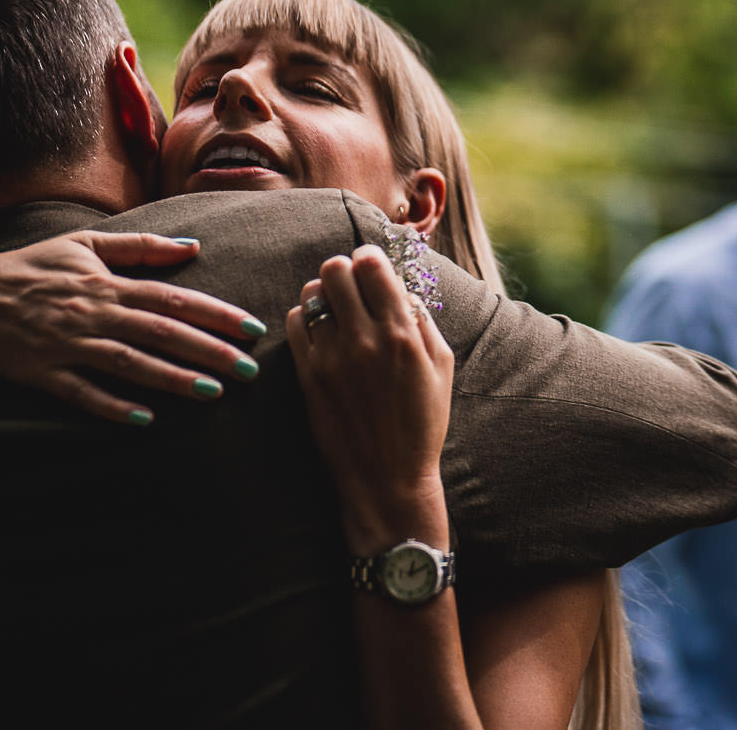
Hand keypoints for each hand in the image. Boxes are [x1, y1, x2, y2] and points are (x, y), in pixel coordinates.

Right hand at [0, 233, 263, 425]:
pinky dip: (111, 405)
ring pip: (128, 363)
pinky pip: (80, 393)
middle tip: (248, 369)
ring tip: (211, 393)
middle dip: (208, 350)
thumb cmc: (32, 267)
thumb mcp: (85, 246)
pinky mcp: (41, 372)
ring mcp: (68, 344)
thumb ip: (139, 248)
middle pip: (161, 332)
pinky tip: (143, 419)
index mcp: (108, 285)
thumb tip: (191, 246)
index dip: (216, 313)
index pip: (174, 298)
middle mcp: (94, 313)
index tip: (252, 327)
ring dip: (171, 379)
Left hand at [287, 245, 455, 553]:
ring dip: (323, 294)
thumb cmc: (421, 424)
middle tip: (352, 287)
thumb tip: (400, 287)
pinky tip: (320, 332)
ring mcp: (331, 358)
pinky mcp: (308, 377)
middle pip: (335, 270)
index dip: (369, 258)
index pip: (372, 265)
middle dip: (344, 271)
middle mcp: (364, 340)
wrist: (388, 479)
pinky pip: (294, 324)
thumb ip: (422, 320)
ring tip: (335, 310)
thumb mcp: (441, 366)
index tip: (371, 266)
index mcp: (402, 334)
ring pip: (310, 294)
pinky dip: (305, 318)